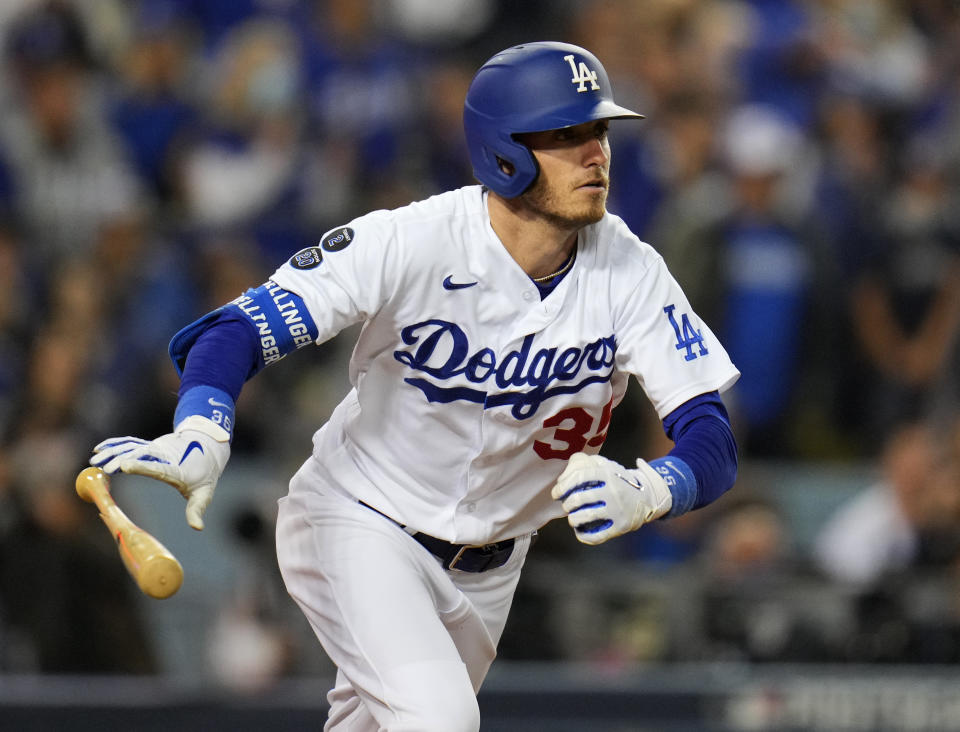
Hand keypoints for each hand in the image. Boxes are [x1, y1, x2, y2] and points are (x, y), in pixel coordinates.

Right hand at [91, 416, 229, 529]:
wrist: (209, 445)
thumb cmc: (205, 473)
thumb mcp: (204, 492)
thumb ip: (197, 510)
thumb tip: (197, 528)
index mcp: (176, 469)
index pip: (157, 468)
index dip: (140, 465)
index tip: (124, 465)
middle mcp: (164, 455)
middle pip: (140, 455)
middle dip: (120, 459)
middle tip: (102, 467)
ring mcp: (156, 448)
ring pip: (132, 447)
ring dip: (113, 451)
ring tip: (95, 460)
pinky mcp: (151, 445)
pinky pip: (131, 443)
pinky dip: (115, 444)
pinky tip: (100, 448)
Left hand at [551, 452, 671, 544]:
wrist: (649, 498)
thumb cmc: (621, 481)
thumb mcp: (609, 465)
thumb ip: (588, 463)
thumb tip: (564, 475)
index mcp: (608, 474)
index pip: (580, 476)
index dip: (563, 485)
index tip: (556, 493)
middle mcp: (613, 491)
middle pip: (579, 498)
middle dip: (567, 504)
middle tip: (567, 506)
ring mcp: (617, 509)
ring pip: (586, 516)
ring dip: (573, 519)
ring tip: (573, 519)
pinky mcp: (620, 526)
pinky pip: (597, 535)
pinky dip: (584, 536)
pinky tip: (580, 532)